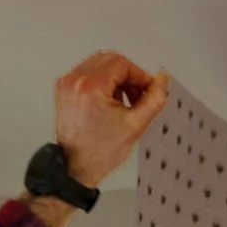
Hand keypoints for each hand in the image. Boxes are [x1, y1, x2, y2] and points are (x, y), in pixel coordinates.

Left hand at [52, 52, 169, 191]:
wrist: (76, 167)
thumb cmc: (99, 152)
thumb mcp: (135, 125)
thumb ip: (154, 98)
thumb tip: (162, 79)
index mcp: (90, 86)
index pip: (122, 64)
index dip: (140, 76)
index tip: (149, 90)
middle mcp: (74, 80)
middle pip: (110, 60)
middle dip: (129, 75)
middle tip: (138, 96)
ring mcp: (66, 83)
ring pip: (99, 64)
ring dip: (116, 78)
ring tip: (124, 102)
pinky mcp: (64, 88)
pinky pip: (88, 73)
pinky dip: (103, 82)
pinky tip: (110, 102)